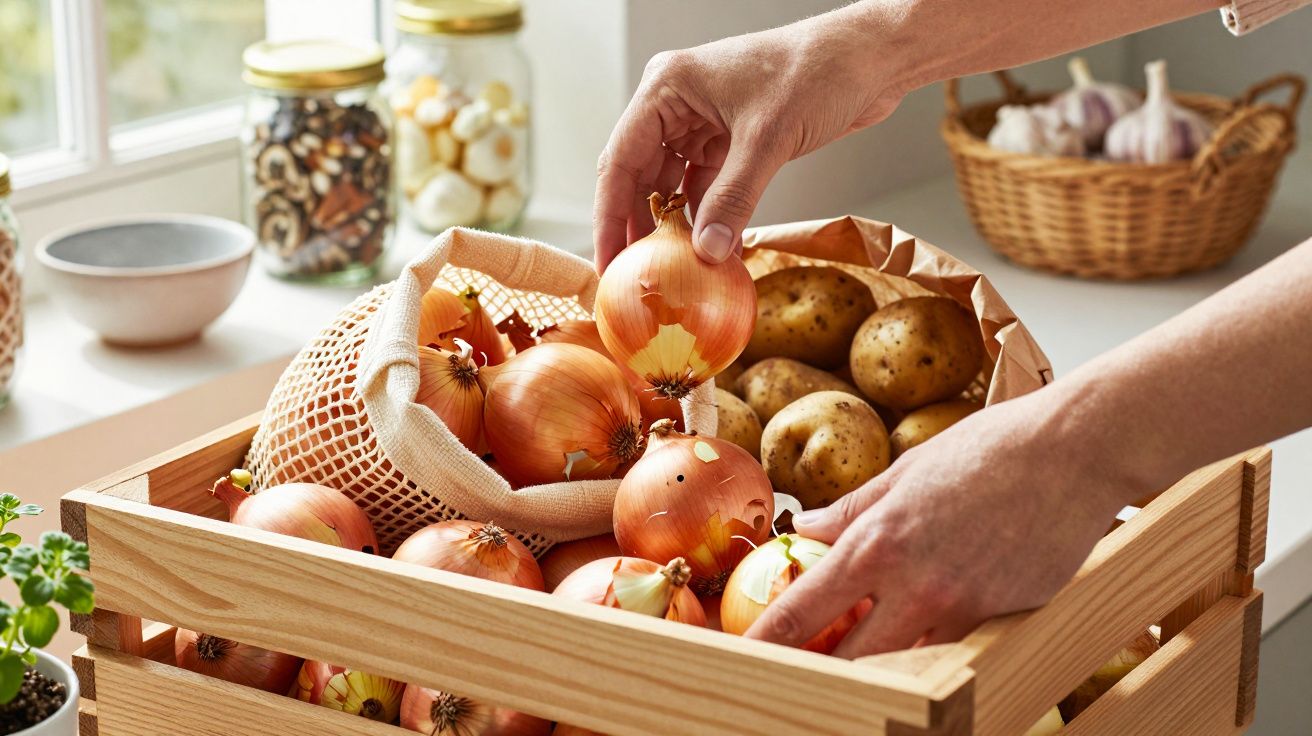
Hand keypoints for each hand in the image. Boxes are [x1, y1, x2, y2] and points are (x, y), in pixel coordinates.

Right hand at [593, 10, 910, 271]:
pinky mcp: (732, 140)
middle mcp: (677, 104)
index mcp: (667, 88)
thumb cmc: (817, 71)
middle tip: (633, 278)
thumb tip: (707, 252)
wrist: (871, 57)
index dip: (610, 216)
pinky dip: (706, 218)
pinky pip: (706, 188)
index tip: (609, 262)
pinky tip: (707, 251)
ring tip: (667, 272)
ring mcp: (703, 122)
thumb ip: (733, 198)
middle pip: (640, 176)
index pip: (621, 160)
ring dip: (673, 226)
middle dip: (637, 227)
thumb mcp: (768, 139)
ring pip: (671, 185)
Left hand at [745, 390, 1138, 657]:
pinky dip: (934, 651)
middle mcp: (915, 586)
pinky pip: (955, 652)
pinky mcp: (1004, 619)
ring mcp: (963, 609)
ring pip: (906, 666)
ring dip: (881, 667)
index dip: (767, 641)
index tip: (743, 657)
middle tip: (801, 673)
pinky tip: (928, 636)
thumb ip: (853, 508)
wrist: (1075, 451)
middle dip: (822, 675)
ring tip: (864, 659)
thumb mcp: (907, 471)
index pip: (803, 610)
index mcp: (878, 543)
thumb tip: (807, 528)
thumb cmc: (989, 449)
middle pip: (850, 662)